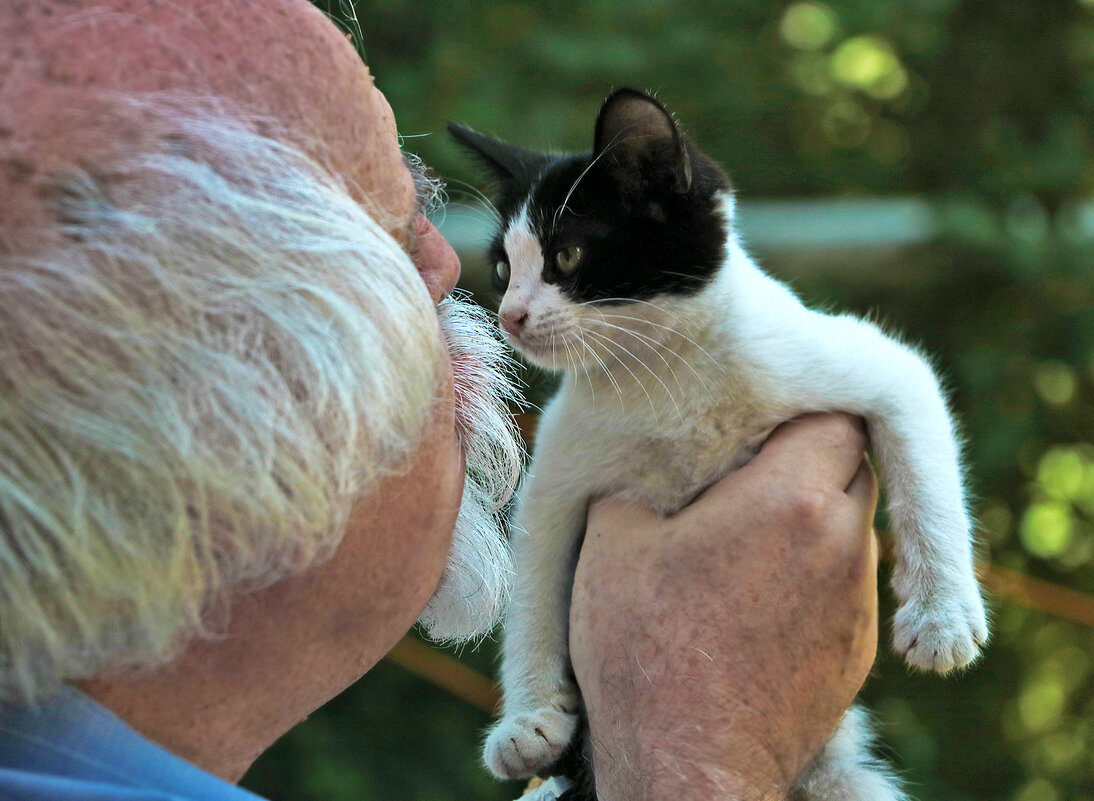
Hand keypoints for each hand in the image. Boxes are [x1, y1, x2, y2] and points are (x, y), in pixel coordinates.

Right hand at [569, 414, 878, 800]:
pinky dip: (812, 575)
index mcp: (790, 497)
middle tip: (744, 473)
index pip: (831, 417)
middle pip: (851, 467)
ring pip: (851, 528)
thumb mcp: (614, 544)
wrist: (688, 764)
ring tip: (745, 542)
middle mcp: (842, 542)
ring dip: (810, 520)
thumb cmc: (646, 646)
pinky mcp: (856, 652)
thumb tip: (644, 468)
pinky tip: (756, 598)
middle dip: (807, 460)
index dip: (794, 410)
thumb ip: (641, 484)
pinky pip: (845, 585)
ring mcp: (856, 603)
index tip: (753, 420)